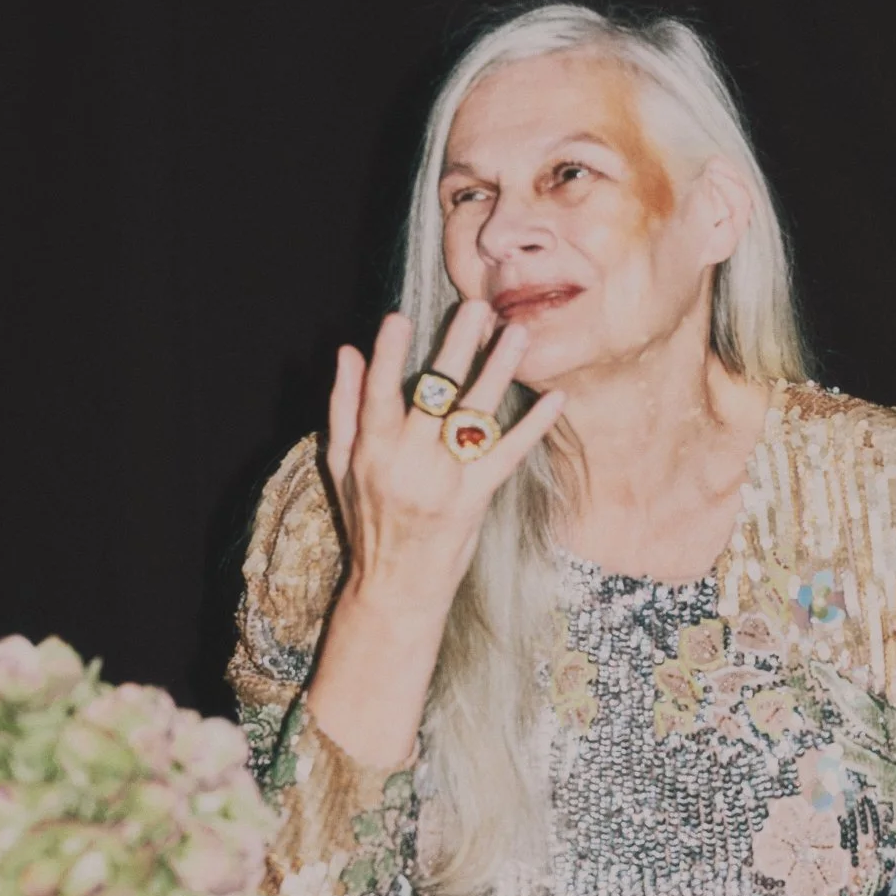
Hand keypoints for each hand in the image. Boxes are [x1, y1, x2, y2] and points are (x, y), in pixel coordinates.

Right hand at [326, 301, 564, 610]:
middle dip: (456, 348)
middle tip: (477, 307)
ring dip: (499, 371)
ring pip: (474, 416)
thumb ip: (345, 407)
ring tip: (517, 334)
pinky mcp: (476, 498)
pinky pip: (508, 455)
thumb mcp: (340, 465)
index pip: (379, 396)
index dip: (388, 357)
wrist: (395, 587)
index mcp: (372, 452)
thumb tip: (348, 353)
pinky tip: (554, 398)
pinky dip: (533, 426)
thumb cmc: (366, 520)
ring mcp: (445, 481)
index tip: (399, 317)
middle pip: (435, 396)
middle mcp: (408, 463)